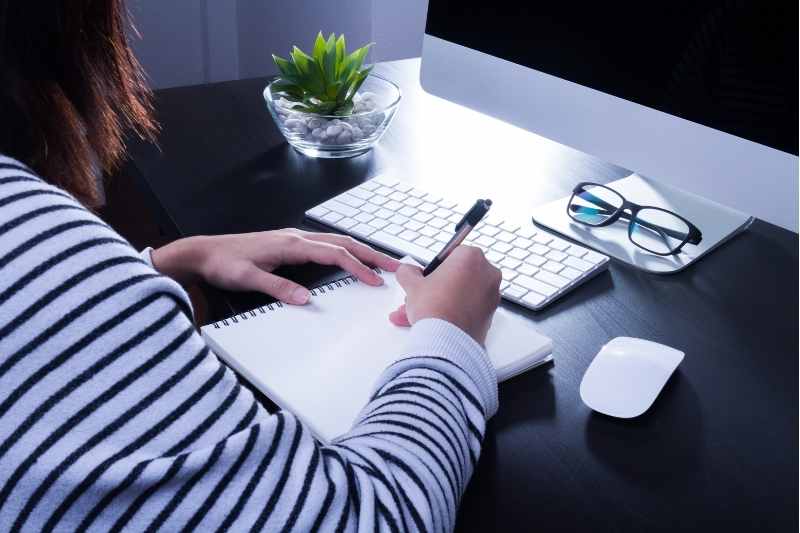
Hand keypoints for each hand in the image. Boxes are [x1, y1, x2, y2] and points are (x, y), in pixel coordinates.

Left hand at [151, 229, 398, 303]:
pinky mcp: (289, 244)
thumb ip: (278, 288)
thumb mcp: (248, 279)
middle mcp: (296, 237)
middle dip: (370, 255)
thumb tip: (306, 299)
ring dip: (359, 251)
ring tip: (379, 264)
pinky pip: (326, 244)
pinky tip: (348, 258)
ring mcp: (293, 238)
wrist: (204, 251)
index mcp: (291, 244)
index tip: (374, 282)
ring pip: (336, 242)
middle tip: (393, 267)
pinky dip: (344, 251)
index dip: (358, 268)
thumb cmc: (224, 263)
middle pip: (343, 243)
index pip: (334, 254)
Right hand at [389, 246, 501, 343]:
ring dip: (442, 302)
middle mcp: (487, 273)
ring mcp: (492, 295)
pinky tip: (435, 322)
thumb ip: (408, 272)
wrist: (446, 340)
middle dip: (438, 286)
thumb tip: (408, 271)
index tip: (429, 276)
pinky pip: (469, 309)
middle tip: (423, 295)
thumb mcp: (412, 284)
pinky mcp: (491, 314)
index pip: (452, 254)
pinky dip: (454, 313)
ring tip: (421, 314)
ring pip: (462, 294)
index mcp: (471, 257)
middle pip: (459, 275)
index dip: (437, 267)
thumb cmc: (435, 309)